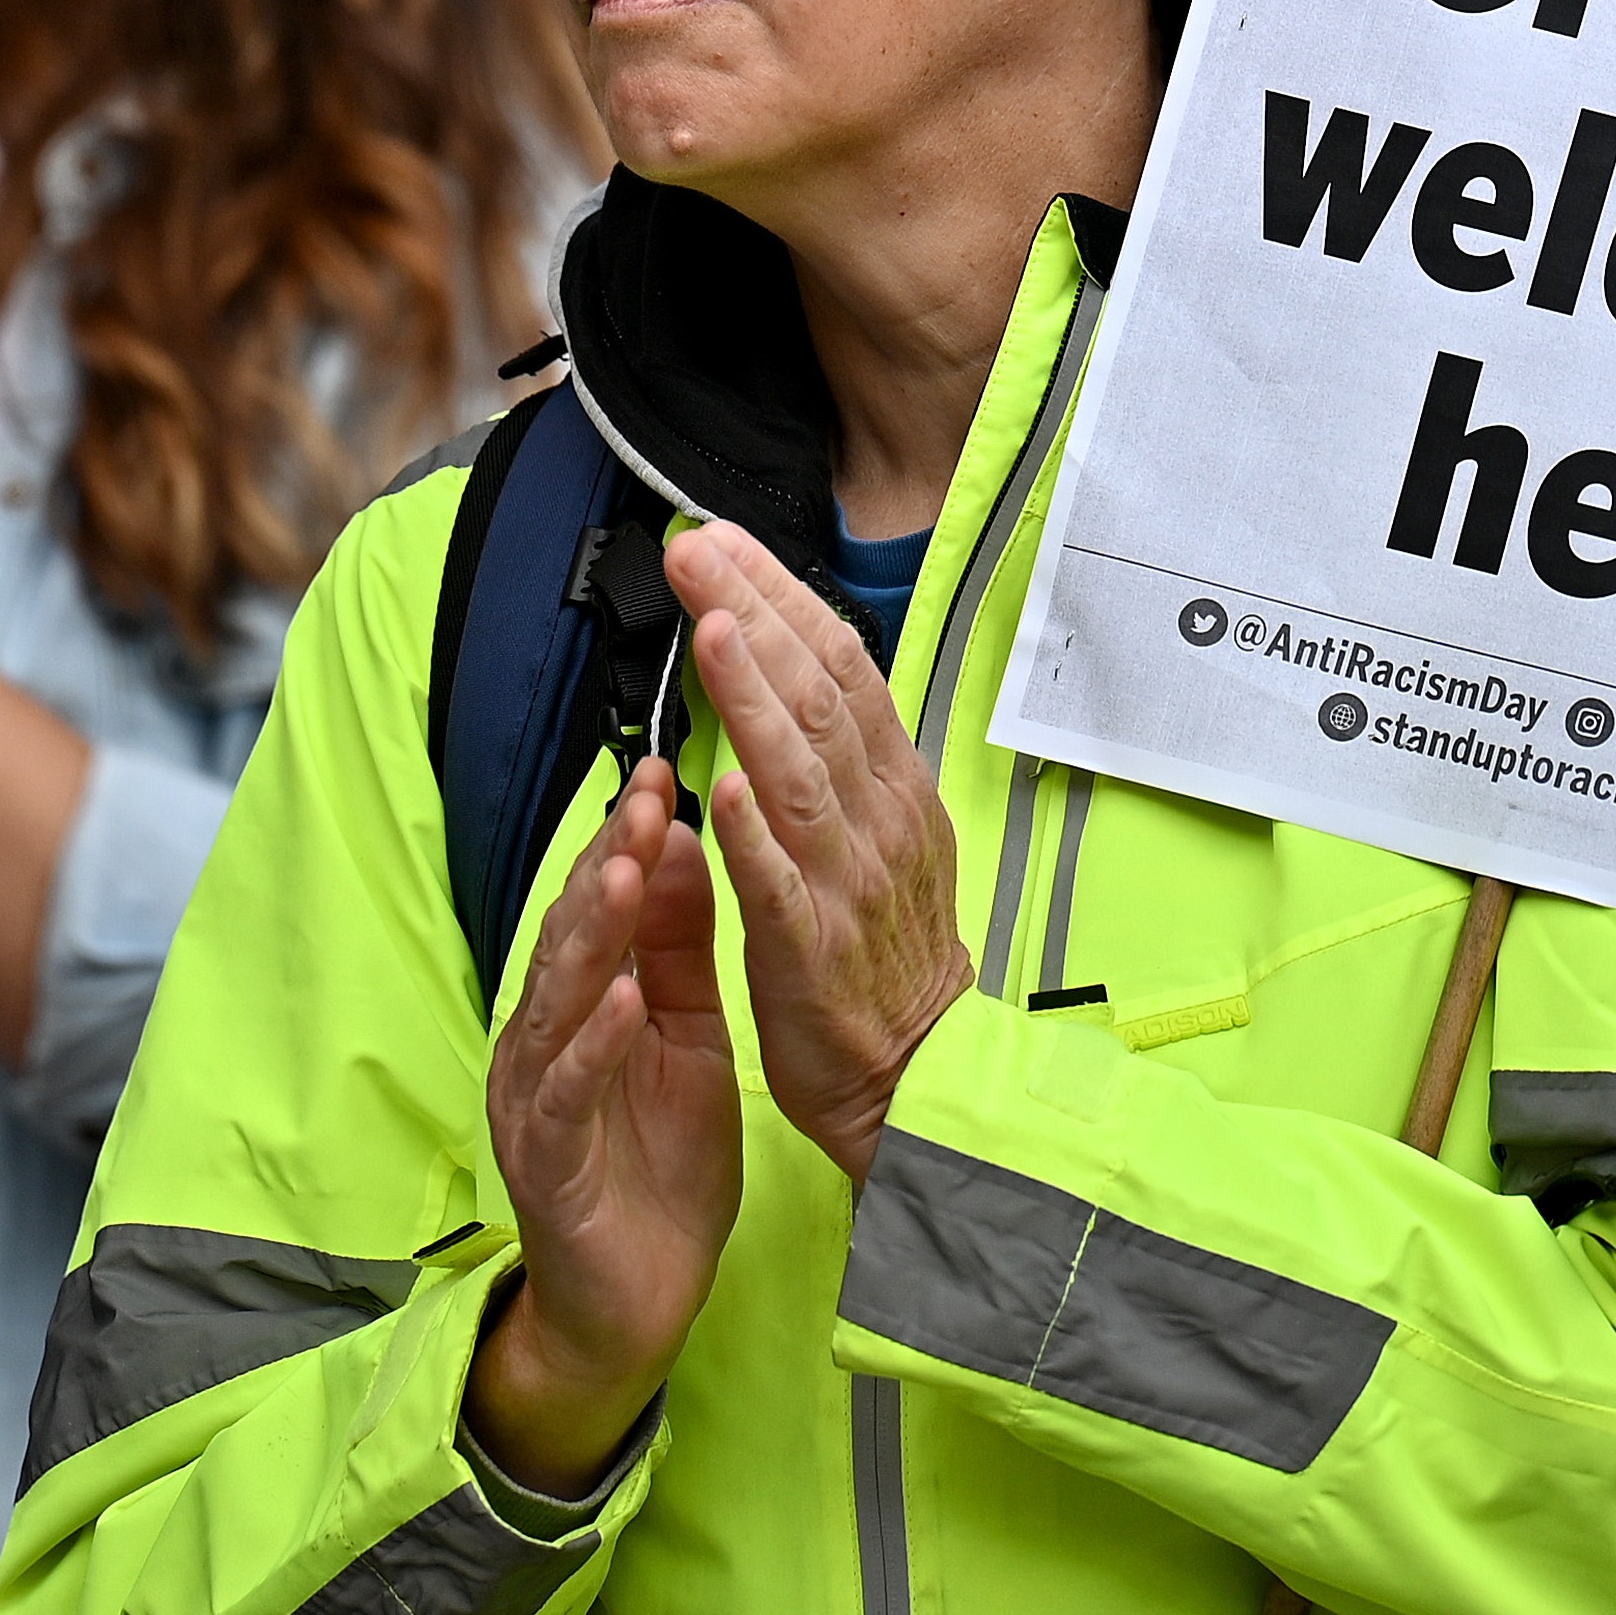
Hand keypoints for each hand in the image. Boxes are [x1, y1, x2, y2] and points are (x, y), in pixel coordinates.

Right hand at [471, 760, 741, 1499]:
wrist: (637, 1297)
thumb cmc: (660, 1162)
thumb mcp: (686, 1033)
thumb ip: (679, 946)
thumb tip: (680, 840)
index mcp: (585, 1007)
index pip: (604, 908)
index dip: (629, 841)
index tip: (664, 773)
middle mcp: (548, 1042)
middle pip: (572, 939)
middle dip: (606, 866)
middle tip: (644, 797)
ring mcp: (539, 1101)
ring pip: (557, 1002)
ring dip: (590, 936)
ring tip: (625, 871)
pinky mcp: (547, 1163)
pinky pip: (565, 1095)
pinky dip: (594, 1044)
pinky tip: (623, 1001)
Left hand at [671, 522, 966, 1184]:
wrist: (920, 1072)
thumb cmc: (889, 954)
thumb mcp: (884, 836)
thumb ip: (842, 761)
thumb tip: (792, 674)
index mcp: (893, 788)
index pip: (840, 668)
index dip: (781, 598)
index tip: (722, 541)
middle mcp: (879, 820)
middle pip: (821, 698)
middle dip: (757, 615)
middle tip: (695, 550)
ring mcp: (851, 884)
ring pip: (803, 775)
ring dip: (757, 699)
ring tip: (714, 630)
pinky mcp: (814, 952)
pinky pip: (783, 886)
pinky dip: (757, 835)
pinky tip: (723, 787)